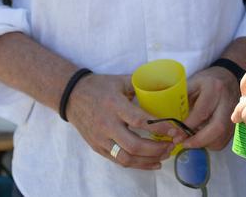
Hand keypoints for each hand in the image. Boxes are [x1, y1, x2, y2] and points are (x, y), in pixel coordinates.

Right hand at [65, 73, 180, 169]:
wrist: (71, 97)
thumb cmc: (99, 87)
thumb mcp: (119, 80)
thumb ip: (140, 83)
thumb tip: (163, 83)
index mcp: (115, 106)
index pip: (139, 120)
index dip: (158, 127)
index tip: (174, 129)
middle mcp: (107, 125)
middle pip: (134, 145)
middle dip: (156, 149)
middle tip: (172, 145)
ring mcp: (101, 139)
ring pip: (126, 158)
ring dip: (148, 160)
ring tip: (164, 155)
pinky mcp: (98, 147)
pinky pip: (118, 161)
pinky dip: (137, 164)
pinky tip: (151, 162)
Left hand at [180, 66, 240, 150]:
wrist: (227, 78)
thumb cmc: (206, 81)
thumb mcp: (191, 83)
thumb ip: (181, 99)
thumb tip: (169, 120)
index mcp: (214, 88)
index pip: (201, 112)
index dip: (187, 126)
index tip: (175, 133)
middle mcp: (227, 102)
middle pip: (217, 127)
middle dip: (198, 140)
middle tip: (183, 143)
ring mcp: (234, 115)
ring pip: (221, 137)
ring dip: (204, 143)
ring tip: (191, 141)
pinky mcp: (236, 124)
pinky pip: (223, 140)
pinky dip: (210, 144)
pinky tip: (201, 138)